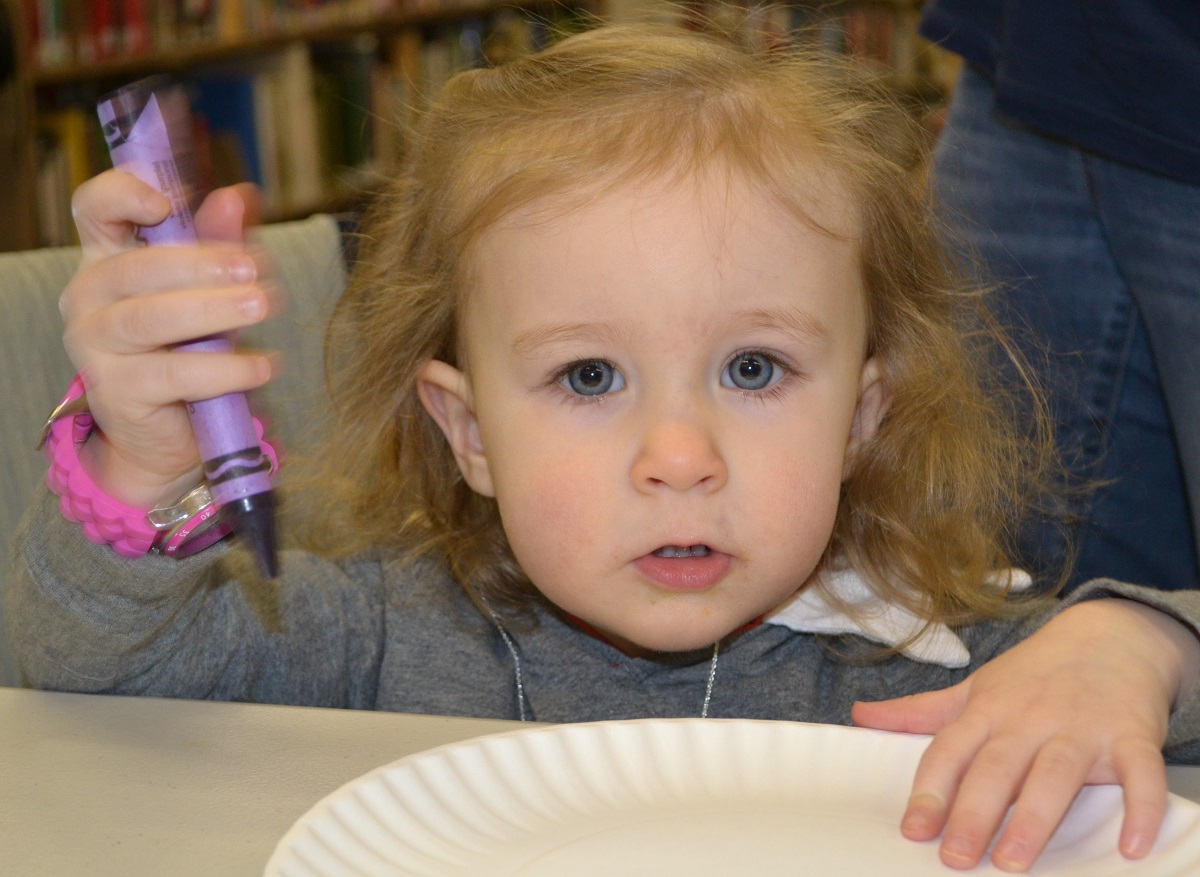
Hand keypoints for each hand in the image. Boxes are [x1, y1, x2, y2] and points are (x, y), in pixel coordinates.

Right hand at [61, 171, 278, 507]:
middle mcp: (89, 297)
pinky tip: (262, 366)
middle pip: (136, 268)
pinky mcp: (117, 391)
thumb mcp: (209, 288)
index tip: (169, 201)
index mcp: (107, 257)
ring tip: (261, 305)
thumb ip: (221, 240)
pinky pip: (173, 375)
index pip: (95, 210)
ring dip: (212, 310)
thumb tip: (240, 195)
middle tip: (252, 269)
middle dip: (199, 264)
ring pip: (149, 319)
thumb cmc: (190, 346)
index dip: (123, 195)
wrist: (173, 430)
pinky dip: (224, 369)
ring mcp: (96, 346)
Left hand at [852, 598, 1198, 871]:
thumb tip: (860, 716)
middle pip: (996, 767)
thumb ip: (919, 711)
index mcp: (988, 709)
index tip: (913, 829)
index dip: (930, 790)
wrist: (1110, 636)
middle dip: (973, 812)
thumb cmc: (1034, 674)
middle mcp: (1030, 717)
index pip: (951, 751)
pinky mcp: (1132, 735)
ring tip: (1012, 860)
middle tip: (955, 857)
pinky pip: (1139, 773)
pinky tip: (1131, 846)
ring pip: (1055, 773)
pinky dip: (1140, 808)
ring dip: (1035, 818)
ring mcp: (1081, 726)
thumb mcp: (974, 688)